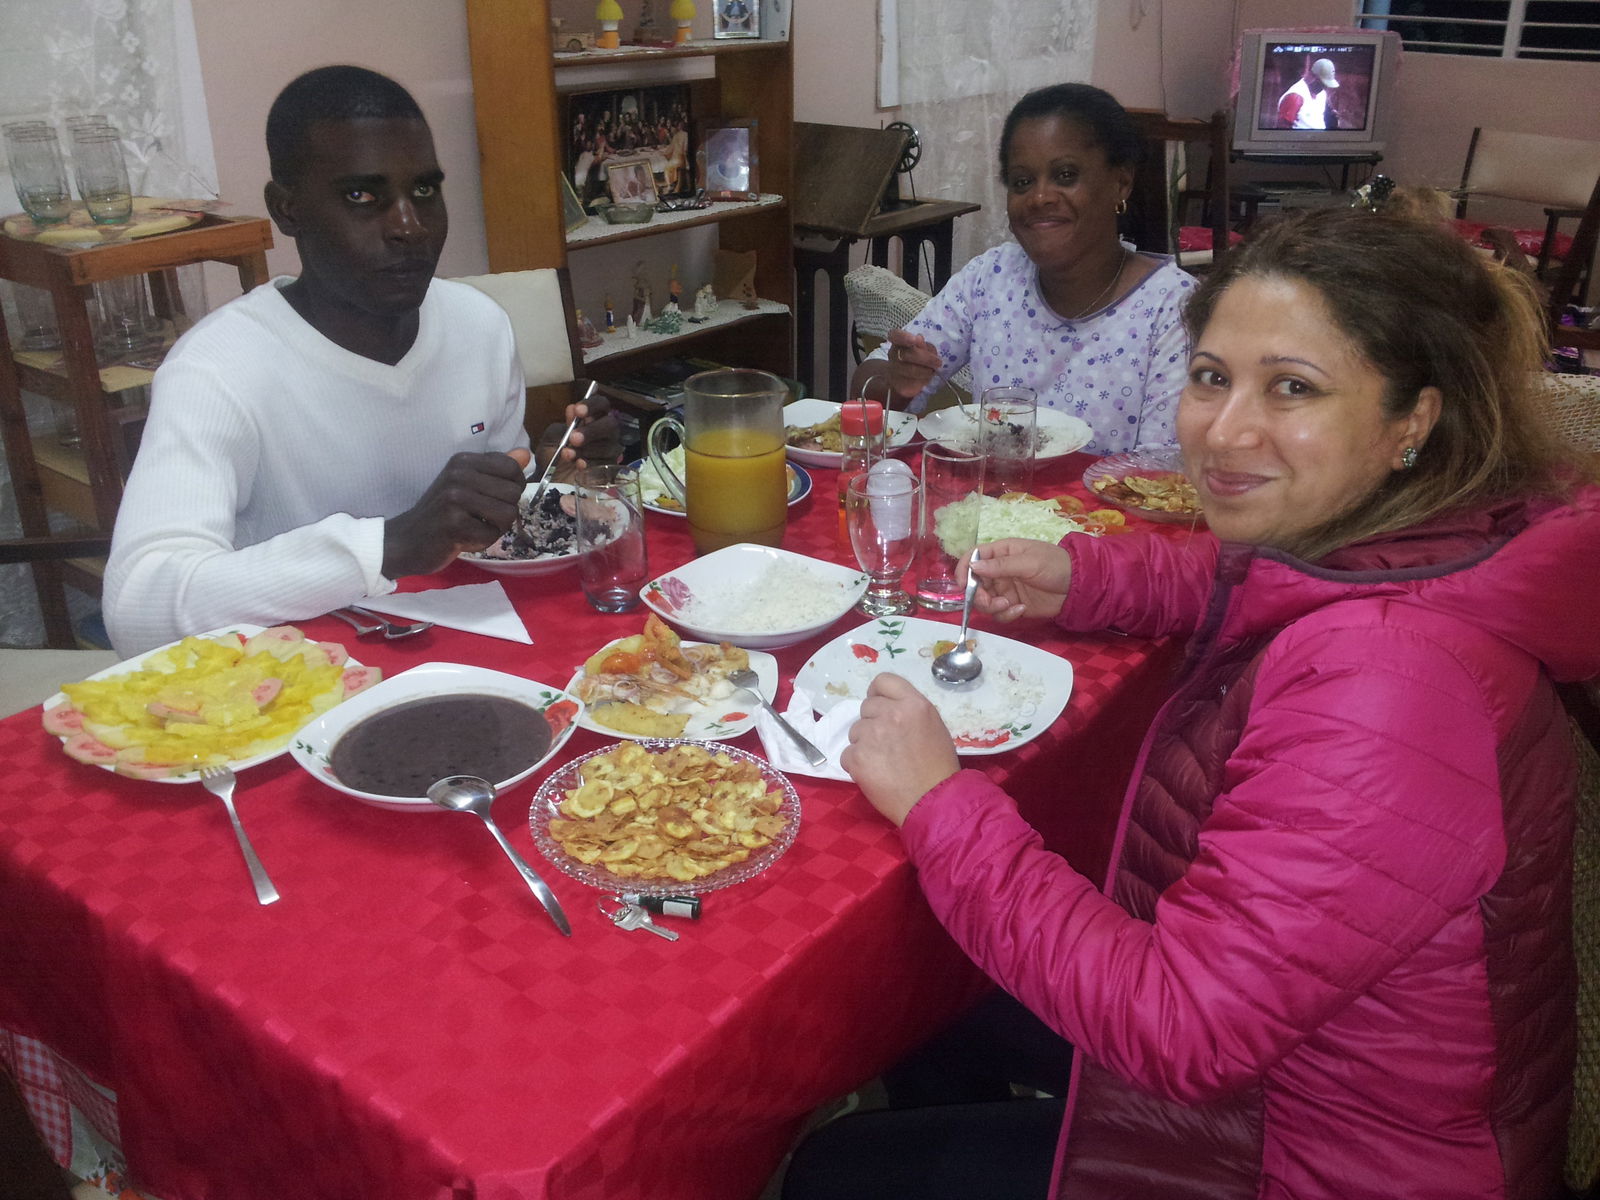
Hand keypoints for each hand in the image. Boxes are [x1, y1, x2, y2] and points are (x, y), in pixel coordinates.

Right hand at [381, 447, 530, 578]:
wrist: (406, 540)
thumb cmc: (441, 514)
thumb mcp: (468, 485)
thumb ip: (497, 469)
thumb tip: (525, 454)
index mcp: (463, 461)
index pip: (512, 468)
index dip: (513, 488)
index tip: (493, 499)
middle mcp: (458, 474)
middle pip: (514, 493)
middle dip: (504, 512)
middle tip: (480, 518)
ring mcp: (455, 498)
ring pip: (508, 514)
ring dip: (495, 528)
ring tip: (472, 528)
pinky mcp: (454, 524)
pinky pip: (491, 535)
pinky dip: (482, 542)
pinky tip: (463, 539)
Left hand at [538, 392, 622, 480]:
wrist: (549, 481)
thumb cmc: (551, 455)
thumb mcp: (552, 438)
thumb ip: (562, 425)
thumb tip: (572, 409)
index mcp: (592, 419)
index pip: (601, 404)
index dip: (592, 405)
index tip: (578, 411)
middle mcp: (605, 433)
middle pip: (610, 425)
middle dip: (592, 431)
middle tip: (574, 439)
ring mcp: (610, 451)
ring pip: (609, 446)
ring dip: (587, 450)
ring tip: (567, 455)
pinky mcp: (611, 470)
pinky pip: (607, 464)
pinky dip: (591, 464)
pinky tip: (579, 465)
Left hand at [841, 673, 959, 825]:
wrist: (934, 802)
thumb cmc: (938, 767)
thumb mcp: (934, 726)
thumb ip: (910, 711)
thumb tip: (888, 708)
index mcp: (914, 704)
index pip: (883, 680)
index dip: (878, 694)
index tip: (880, 707)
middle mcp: (891, 714)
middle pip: (866, 707)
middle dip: (873, 723)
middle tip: (888, 744)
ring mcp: (872, 735)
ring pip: (855, 731)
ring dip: (864, 744)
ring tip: (884, 763)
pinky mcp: (857, 758)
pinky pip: (847, 754)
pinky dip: (857, 765)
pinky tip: (875, 775)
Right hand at [883, 329, 940, 404]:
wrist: (909, 377)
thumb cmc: (919, 357)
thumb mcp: (924, 348)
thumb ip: (922, 344)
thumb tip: (920, 338)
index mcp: (898, 341)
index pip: (895, 335)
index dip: (904, 337)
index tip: (916, 339)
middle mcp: (893, 354)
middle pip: (904, 354)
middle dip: (924, 358)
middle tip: (938, 362)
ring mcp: (893, 370)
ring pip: (908, 370)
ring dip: (924, 371)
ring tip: (932, 371)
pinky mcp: (897, 384)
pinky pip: (909, 383)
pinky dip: (920, 381)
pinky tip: (924, 379)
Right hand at [968, 538, 1072, 622]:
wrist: (1079, 586)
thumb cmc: (1056, 565)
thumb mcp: (1029, 562)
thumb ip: (1000, 566)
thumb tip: (973, 566)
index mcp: (1002, 552)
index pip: (973, 557)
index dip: (964, 569)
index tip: (962, 585)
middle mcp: (999, 570)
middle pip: (975, 583)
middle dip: (978, 595)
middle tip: (988, 602)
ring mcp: (1006, 588)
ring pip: (985, 601)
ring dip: (992, 606)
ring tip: (1009, 605)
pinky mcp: (1013, 604)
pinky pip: (999, 613)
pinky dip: (1006, 614)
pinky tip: (1022, 610)